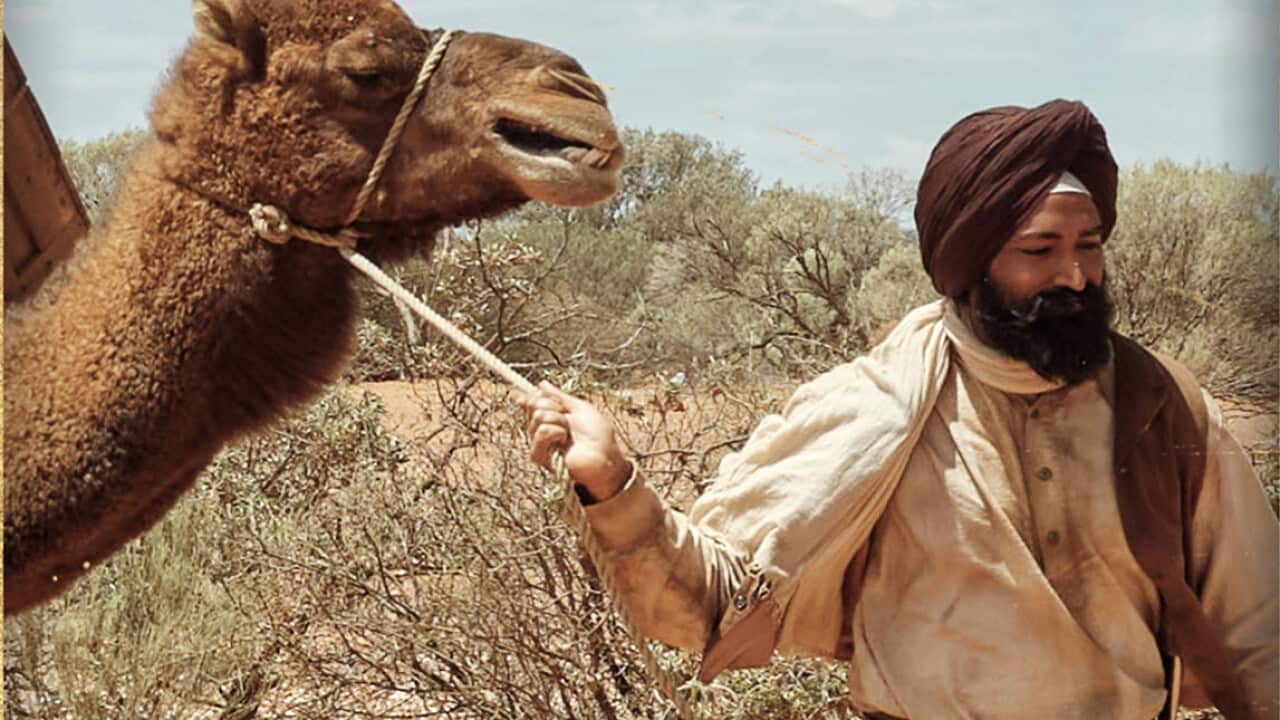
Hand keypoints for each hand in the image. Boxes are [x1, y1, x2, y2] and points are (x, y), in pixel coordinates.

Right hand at [519, 381, 630, 501]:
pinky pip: (540, 431)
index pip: (532, 403)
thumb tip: (541, 384)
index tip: (537, 392)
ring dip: (558, 420)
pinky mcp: (540, 456)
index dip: (532, 396)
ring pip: (538, 416)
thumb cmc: (598, 435)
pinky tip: (564, 440)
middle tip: (567, 418)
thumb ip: (559, 396)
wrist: (604, 456)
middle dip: (553, 406)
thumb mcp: (580, 408)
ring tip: (568, 433)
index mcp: (553, 418)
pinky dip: (555, 431)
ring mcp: (540, 444)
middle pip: (535, 405)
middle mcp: (544, 430)